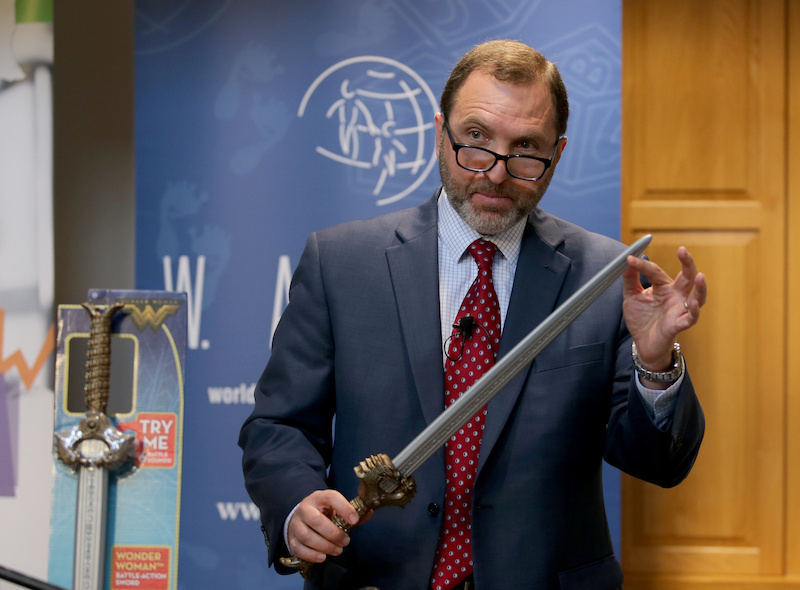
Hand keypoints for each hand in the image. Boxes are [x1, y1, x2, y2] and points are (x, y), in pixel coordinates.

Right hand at [286, 490, 371, 562]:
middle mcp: (305, 509)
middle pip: (317, 521)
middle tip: (346, 541)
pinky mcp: (291, 539)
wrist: (300, 516)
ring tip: (337, 550)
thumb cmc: (323, 513)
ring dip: (325, 546)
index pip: (331, 497)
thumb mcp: (336, 508)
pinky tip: (323, 557)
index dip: (344, 508)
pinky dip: (312, 555)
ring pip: (307, 536)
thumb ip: (351, 512)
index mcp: (319, 498)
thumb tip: (368, 513)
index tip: (354, 520)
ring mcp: (296, 524)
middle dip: (334, 534)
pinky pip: (299, 549)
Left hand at [622, 246, 706, 371]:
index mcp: (663, 286)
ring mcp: (679, 309)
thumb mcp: (631, 296)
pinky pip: (691, 317)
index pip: (656, 271)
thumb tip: (627, 260)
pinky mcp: (679, 324)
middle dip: (687, 263)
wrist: (643, 343)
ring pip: (697, 296)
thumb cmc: (641, 318)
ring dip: (700, 287)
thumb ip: (630, 279)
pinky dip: (694, 311)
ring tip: (700, 276)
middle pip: (686, 277)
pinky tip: (693, 303)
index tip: (629, 259)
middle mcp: (675, 295)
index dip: (643, 265)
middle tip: (682, 250)